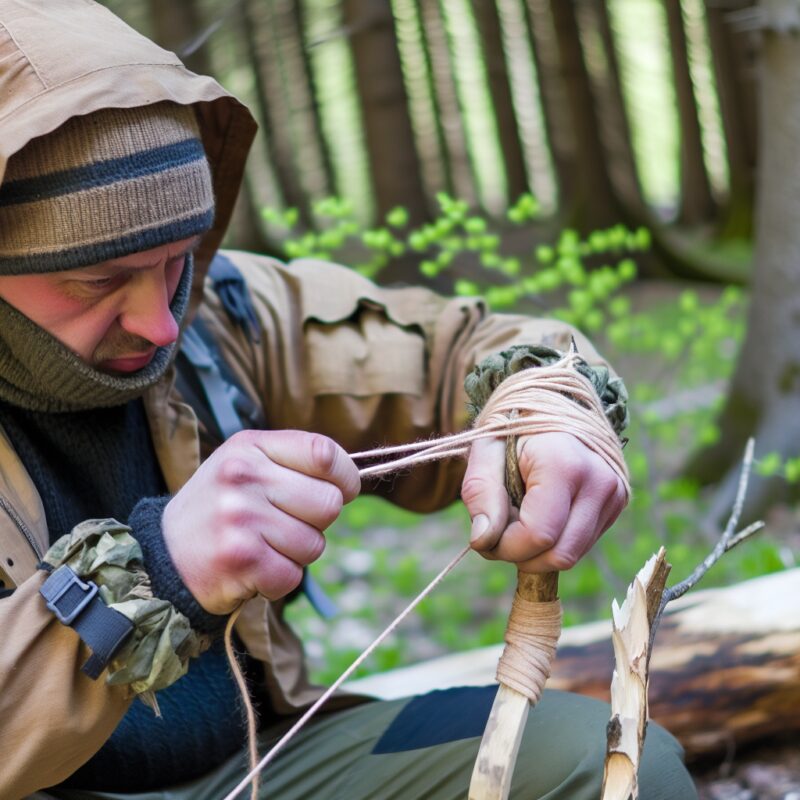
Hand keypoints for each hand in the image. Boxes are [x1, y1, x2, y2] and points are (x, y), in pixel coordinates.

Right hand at [163, 429, 359, 613]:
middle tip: (285, 524)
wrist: (161, 555)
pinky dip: (279, 580)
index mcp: (250, 446)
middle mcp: (243, 476)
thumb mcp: (247, 465)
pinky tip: (253, 569)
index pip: (324, 453)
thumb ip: (296, 463)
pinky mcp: (241, 560)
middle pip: (329, 504)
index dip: (346, 476)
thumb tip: (355, 477)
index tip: (343, 489)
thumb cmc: (220, 507)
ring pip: (315, 544)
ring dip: (297, 554)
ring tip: (263, 546)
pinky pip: (293, 575)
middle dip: (317, 522)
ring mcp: (240, 518)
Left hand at [462, 431, 626, 571]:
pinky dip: (554, 541)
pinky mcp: (618, 502)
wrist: (554, 399)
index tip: (484, 535)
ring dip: (537, 551)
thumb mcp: (485, 449)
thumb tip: (484, 540)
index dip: (505, 547)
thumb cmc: (514, 425)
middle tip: (498, 532)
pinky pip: (582, 544)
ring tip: (518, 518)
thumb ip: (480, 493)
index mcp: (564, 463)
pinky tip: (540, 513)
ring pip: (572, 555)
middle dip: (521, 555)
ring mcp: (615, 493)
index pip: (538, 535)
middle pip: (559, 555)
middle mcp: (599, 481)